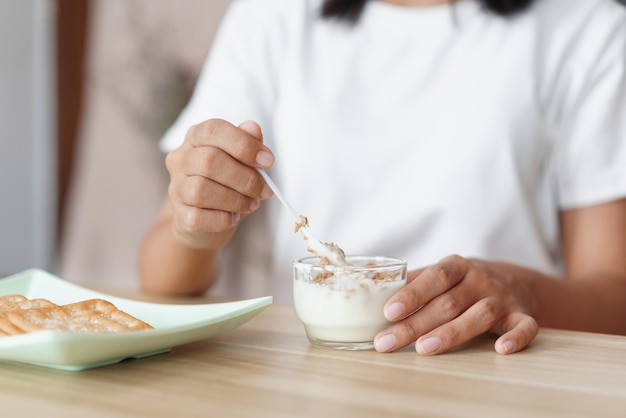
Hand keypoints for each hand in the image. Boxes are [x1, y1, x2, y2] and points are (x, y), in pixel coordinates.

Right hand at [165, 119, 273, 249]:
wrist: (205, 221)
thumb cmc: (227, 185)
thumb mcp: (242, 161)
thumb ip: (247, 143)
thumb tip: (253, 128)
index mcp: (196, 138)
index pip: (214, 130)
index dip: (244, 144)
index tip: (268, 161)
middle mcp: (181, 160)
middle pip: (209, 160)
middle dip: (245, 178)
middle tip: (264, 191)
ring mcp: (176, 188)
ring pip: (201, 190)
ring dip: (236, 200)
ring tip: (251, 204)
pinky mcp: (179, 216)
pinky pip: (198, 217)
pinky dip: (223, 219)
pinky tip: (233, 217)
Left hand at [374, 255, 538, 354]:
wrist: (514, 280)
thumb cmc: (462, 282)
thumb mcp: (439, 275)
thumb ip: (412, 282)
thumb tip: (372, 293)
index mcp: (456, 267)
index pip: (432, 279)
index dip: (411, 295)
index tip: (388, 313)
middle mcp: (479, 280)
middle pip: (446, 303)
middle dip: (414, 325)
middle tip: (387, 343)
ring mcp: (501, 299)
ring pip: (479, 315)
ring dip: (452, 333)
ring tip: (424, 349)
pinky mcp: (522, 316)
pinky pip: (524, 326)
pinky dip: (516, 338)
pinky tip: (500, 350)